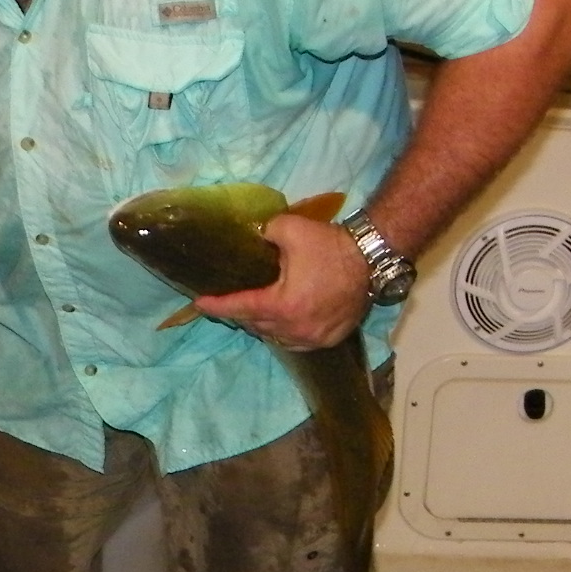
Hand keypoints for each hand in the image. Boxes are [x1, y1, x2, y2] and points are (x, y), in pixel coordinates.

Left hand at [196, 213, 369, 350]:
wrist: (370, 258)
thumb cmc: (329, 246)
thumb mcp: (288, 229)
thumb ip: (264, 233)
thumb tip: (255, 238)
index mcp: (282, 305)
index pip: (240, 308)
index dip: (217, 305)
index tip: (199, 303)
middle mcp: (295, 328)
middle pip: (256, 325)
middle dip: (242, 313)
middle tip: (233, 299)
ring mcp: (313, 338)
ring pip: (276, 337)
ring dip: (264, 325)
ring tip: (259, 310)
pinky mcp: (329, 339)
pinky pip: (297, 342)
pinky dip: (285, 332)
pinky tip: (284, 320)